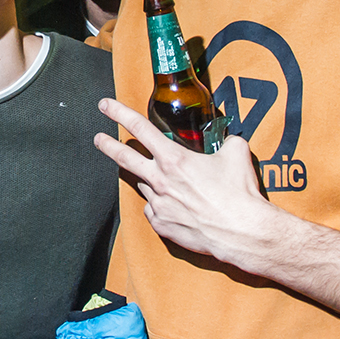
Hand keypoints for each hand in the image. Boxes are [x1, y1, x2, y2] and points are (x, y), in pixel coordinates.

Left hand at [93, 97, 278, 268]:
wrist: (241, 232)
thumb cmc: (239, 193)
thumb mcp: (237, 153)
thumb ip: (225, 142)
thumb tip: (226, 140)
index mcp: (174, 159)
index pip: (140, 128)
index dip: (119, 113)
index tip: (106, 106)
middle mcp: (160, 180)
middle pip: (124, 158)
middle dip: (107, 146)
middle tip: (98, 139)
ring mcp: (158, 204)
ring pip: (146, 185)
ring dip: (153, 180)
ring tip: (174, 184)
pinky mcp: (161, 224)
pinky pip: (154, 209)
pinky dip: (162, 204)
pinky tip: (178, 205)